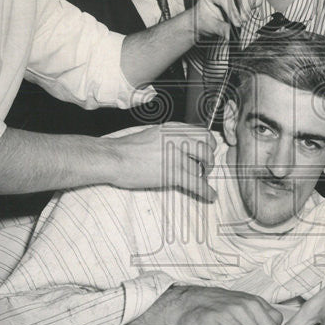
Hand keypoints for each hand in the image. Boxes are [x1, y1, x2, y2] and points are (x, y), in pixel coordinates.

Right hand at [102, 123, 216, 201]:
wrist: (114, 159)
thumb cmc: (127, 149)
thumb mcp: (153, 134)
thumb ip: (170, 138)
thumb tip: (184, 147)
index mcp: (173, 129)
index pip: (202, 132)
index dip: (208, 144)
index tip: (207, 152)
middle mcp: (177, 139)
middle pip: (207, 147)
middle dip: (210, 159)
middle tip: (206, 167)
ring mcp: (176, 155)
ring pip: (201, 167)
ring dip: (203, 175)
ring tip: (200, 180)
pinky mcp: (172, 172)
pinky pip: (196, 183)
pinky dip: (205, 191)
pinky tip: (210, 196)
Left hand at [192, 0, 264, 39]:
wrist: (206, 18)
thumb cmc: (206, 19)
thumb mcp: (210, 25)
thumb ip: (221, 28)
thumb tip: (230, 34)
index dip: (233, 11)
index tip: (238, 23)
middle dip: (245, 3)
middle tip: (244, 19)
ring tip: (248, 13)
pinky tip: (251, 9)